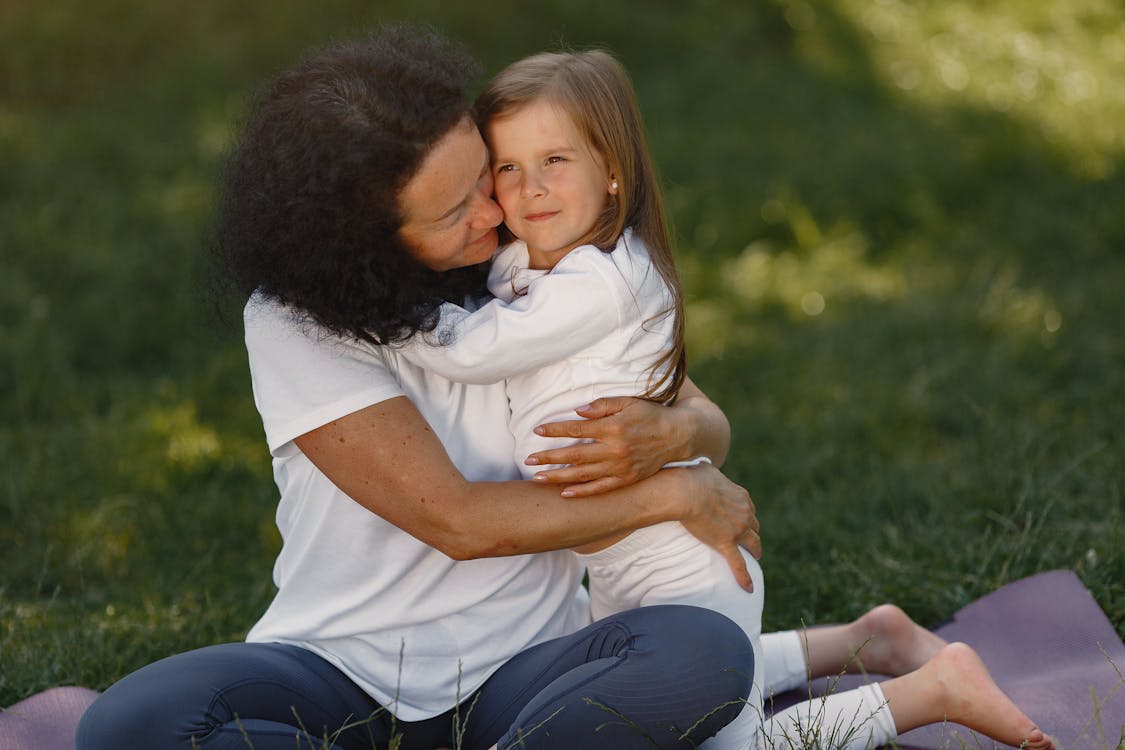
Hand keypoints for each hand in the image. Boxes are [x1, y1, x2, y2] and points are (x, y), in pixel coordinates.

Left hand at [527, 397, 683, 496]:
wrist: (677, 436)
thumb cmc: (650, 415)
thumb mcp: (628, 402)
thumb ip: (602, 406)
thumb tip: (577, 412)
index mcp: (613, 428)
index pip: (577, 430)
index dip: (555, 430)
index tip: (537, 429)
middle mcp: (615, 450)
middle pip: (575, 455)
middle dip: (549, 457)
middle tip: (528, 459)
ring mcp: (620, 467)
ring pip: (583, 475)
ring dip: (558, 477)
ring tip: (537, 478)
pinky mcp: (627, 480)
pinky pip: (601, 488)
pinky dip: (582, 492)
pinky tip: (564, 494)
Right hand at [675, 463, 761, 589]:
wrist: (685, 491)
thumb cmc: (690, 477)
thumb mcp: (705, 469)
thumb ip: (709, 472)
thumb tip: (703, 467)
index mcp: (741, 496)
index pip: (749, 508)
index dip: (747, 516)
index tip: (743, 521)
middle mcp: (744, 513)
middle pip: (754, 526)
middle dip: (753, 533)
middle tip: (751, 540)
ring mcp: (737, 530)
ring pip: (753, 543)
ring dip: (755, 550)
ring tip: (755, 557)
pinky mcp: (726, 543)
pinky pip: (739, 564)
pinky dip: (745, 577)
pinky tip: (748, 588)